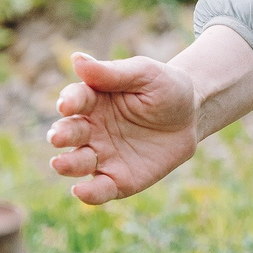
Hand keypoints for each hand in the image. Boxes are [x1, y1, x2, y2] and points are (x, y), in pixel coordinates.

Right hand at [46, 26, 252, 205]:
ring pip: (77, 163)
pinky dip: (89, 193)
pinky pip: (100, 189)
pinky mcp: (118, 179)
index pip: (75, 100)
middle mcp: (91, 129)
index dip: (69, 101)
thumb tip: (76, 59)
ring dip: (68, 164)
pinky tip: (82, 191)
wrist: (193, 115)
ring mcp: (102, 155)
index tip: (67, 104)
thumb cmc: (166, 87)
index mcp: (93, 100)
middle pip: (69, 133)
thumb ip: (112, 72)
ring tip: (61, 162)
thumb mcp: (145, 74)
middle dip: (62, 135)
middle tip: (58, 137)